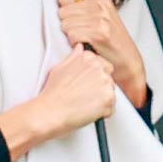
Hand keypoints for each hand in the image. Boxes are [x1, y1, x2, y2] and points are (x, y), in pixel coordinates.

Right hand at [0, 47, 114, 157]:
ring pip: (111, 93)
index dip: (95, 78)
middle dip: (100, 88)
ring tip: (84, 105)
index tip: (87, 85)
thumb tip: (80, 48)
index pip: (103, 65)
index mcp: (88, 58)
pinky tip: (88, 112)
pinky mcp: (109, 98)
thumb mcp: (59, 68)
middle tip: (85, 97)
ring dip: (102, 100)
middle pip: (109, 79)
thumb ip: (74, 57)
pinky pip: (111, 108)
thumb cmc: (53, 93)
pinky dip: (102, 113)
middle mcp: (98, 67)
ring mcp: (105, 82)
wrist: (51, 111)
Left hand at [57, 0, 146, 106]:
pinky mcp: (99, 32)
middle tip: (81, 31)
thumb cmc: (113, 39)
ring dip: (71, 35)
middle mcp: (101, 4)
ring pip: (66, 23)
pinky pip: (72, 35)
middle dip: (68, 23)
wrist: (128, 61)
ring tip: (84, 39)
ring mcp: (101, 18)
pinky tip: (85, 45)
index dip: (68, 11)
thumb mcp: (103, 11)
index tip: (79, 19)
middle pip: (63, 9)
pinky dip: (75, 43)